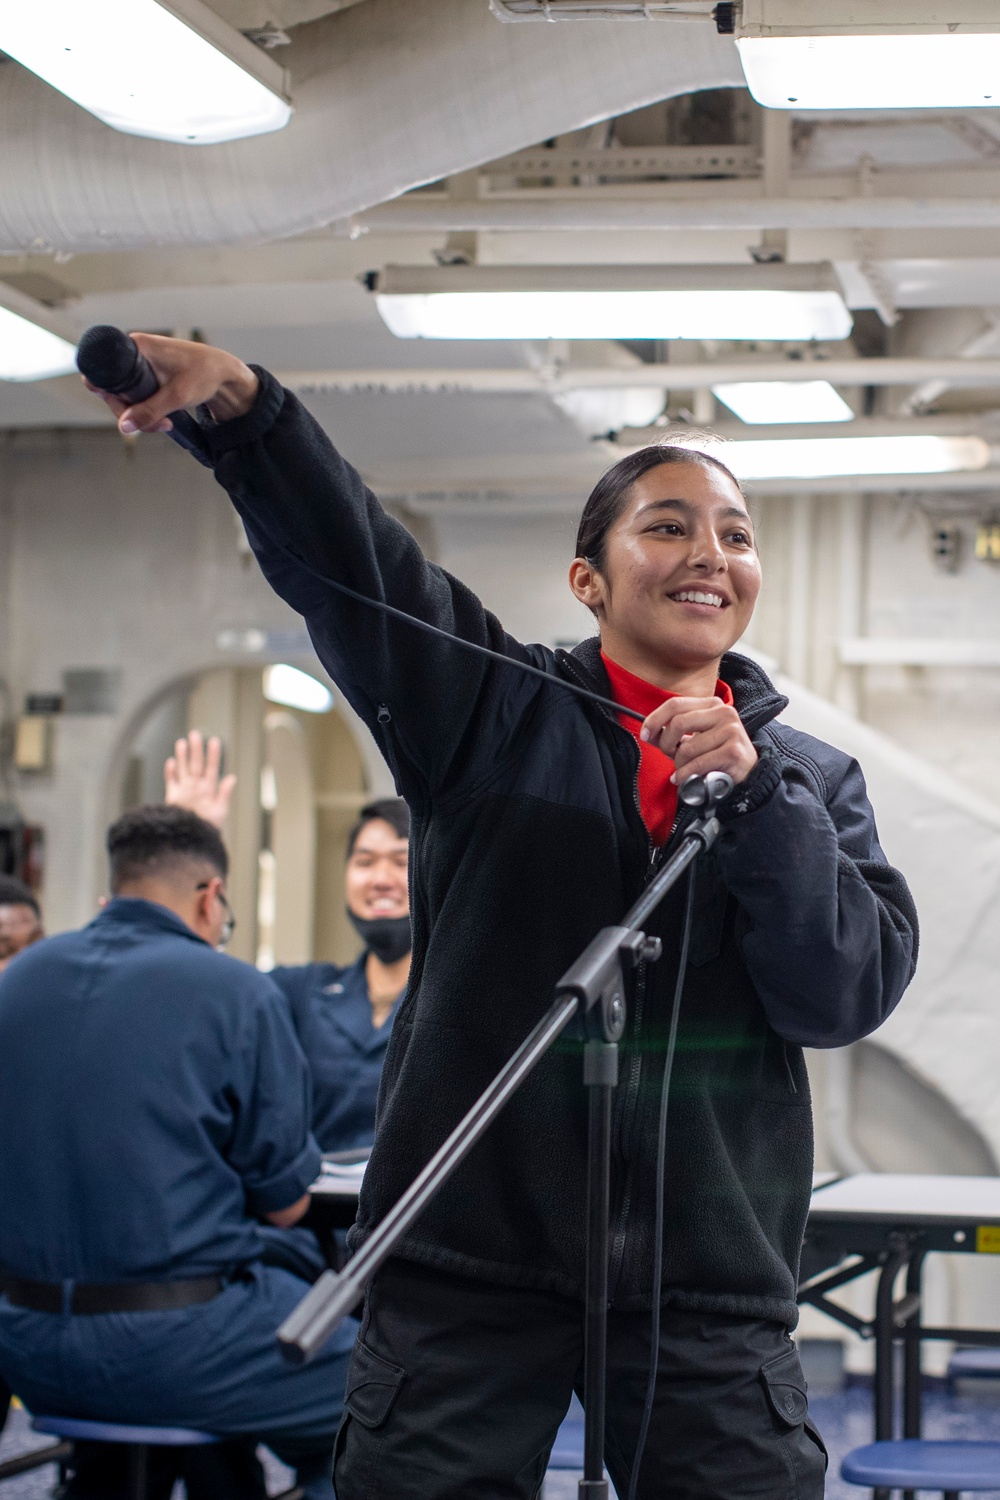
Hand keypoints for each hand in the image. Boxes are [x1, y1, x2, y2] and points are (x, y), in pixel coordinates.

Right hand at [83, 332, 258, 434]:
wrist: (225, 373)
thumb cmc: (205, 374)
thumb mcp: (177, 396)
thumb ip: (149, 411)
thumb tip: (124, 427)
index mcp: (137, 347)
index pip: (103, 370)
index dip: (106, 394)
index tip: (122, 411)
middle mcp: (135, 352)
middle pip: (114, 388)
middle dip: (130, 412)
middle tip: (154, 426)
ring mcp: (141, 364)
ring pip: (127, 396)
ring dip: (141, 415)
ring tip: (165, 424)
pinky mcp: (149, 375)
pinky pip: (138, 395)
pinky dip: (147, 410)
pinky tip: (163, 419)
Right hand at [164, 731, 235, 829]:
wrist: (192, 839)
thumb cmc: (208, 827)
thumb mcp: (220, 810)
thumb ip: (224, 793)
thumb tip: (232, 777)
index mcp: (209, 789)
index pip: (211, 768)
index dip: (213, 755)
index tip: (214, 741)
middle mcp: (196, 787)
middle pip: (195, 764)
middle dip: (196, 749)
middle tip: (195, 734)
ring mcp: (184, 791)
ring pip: (183, 770)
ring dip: (182, 756)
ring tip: (182, 742)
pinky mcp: (173, 798)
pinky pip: (171, 782)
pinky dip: (170, 773)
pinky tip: (171, 762)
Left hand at [640, 696, 757, 786]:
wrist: (749, 773)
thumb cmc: (717, 754)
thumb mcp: (695, 738)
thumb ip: (672, 733)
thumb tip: (648, 732)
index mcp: (712, 704)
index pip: (675, 704)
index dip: (655, 719)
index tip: (645, 734)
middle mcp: (724, 712)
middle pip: (678, 723)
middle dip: (666, 743)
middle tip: (668, 755)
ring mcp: (731, 730)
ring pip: (687, 748)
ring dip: (678, 765)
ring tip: (683, 770)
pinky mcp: (733, 750)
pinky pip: (697, 763)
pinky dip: (685, 775)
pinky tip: (684, 779)